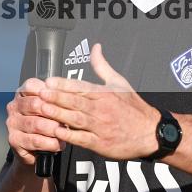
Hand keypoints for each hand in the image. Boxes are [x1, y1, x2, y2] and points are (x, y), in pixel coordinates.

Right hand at [5, 77, 65, 165]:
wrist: (34, 146)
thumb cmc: (44, 120)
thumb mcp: (50, 104)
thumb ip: (56, 97)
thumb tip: (69, 94)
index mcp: (23, 93)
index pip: (33, 87)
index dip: (50, 93)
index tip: (64, 99)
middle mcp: (15, 106)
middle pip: (35, 105)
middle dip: (54, 112)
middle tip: (69, 117)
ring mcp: (13, 123)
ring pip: (36, 124)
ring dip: (54, 129)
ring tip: (65, 132)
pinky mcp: (14, 140)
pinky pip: (35, 141)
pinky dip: (50, 143)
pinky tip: (58, 144)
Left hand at [38, 43, 158, 160]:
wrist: (151, 133)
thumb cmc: (134, 107)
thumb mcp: (119, 82)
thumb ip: (102, 66)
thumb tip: (95, 48)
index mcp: (105, 93)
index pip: (81, 86)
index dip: (63, 84)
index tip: (49, 81)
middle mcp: (102, 108)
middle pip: (76, 101)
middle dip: (56, 97)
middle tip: (41, 93)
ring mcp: (101, 126)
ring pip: (76, 119)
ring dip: (58, 114)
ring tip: (43, 109)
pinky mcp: (101, 143)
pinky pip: (82, 139)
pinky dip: (69, 135)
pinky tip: (56, 131)